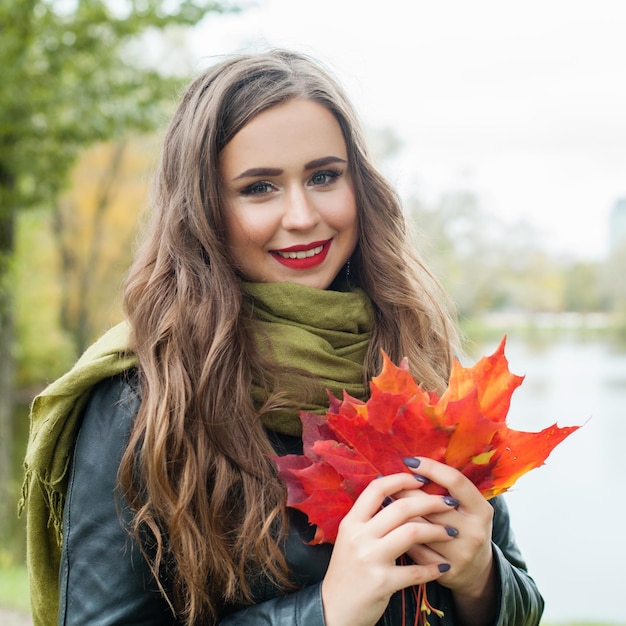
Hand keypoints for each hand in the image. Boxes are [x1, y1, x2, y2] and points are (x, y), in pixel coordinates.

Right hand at [321, 472, 457, 625]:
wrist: (333, 609)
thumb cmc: (347, 570)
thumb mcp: (350, 538)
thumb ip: (369, 519)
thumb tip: (395, 494)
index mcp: (351, 522)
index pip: (376, 488)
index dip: (401, 480)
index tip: (422, 479)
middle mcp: (358, 536)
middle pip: (400, 507)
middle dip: (429, 502)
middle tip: (448, 502)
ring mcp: (369, 558)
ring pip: (411, 532)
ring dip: (436, 530)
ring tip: (451, 532)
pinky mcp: (381, 582)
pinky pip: (416, 571)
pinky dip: (433, 568)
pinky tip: (443, 567)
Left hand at [400, 457, 496, 625]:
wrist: (477, 572)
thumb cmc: (465, 527)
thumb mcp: (467, 507)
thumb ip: (447, 488)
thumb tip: (412, 464)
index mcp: (481, 510)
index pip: (455, 481)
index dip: (431, 468)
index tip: (409, 461)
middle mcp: (474, 531)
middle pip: (432, 504)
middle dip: (405, 489)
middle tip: (384, 479)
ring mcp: (461, 553)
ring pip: (420, 527)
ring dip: (397, 512)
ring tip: (383, 499)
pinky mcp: (446, 570)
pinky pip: (415, 549)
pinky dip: (400, 535)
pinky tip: (389, 525)